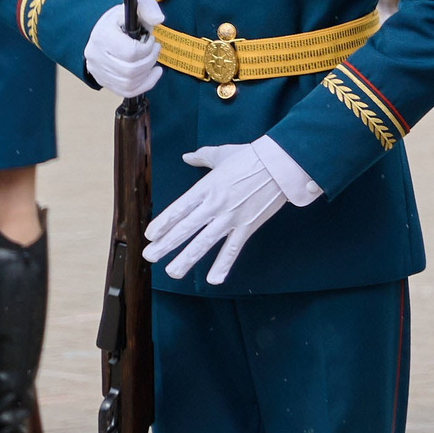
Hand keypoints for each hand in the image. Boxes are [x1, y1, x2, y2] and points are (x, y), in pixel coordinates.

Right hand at [85, 0, 164, 98]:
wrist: (104, 30)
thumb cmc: (122, 19)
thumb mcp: (135, 6)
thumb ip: (148, 9)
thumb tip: (158, 20)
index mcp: (102, 36)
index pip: (130, 52)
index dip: (147, 48)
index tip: (151, 39)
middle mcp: (95, 56)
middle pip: (130, 70)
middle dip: (150, 60)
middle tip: (155, 48)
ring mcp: (97, 71)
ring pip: (129, 83)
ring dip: (148, 72)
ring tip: (152, 57)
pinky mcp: (103, 81)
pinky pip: (127, 91)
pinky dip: (145, 85)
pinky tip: (154, 73)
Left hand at [145, 143, 290, 282]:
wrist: (284, 163)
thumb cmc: (254, 156)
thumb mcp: (224, 153)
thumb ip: (203, 157)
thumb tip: (187, 156)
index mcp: (207, 187)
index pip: (178, 209)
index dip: (162, 223)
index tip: (150, 235)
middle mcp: (215, 204)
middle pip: (185, 228)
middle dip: (165, 245)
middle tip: (149, 257)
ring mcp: (232, 218)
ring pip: (204, 243)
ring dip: (186, 259)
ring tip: (172, 272)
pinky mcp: (248, 226)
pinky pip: (233, 249)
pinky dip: (223, 265)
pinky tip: (214, 279)